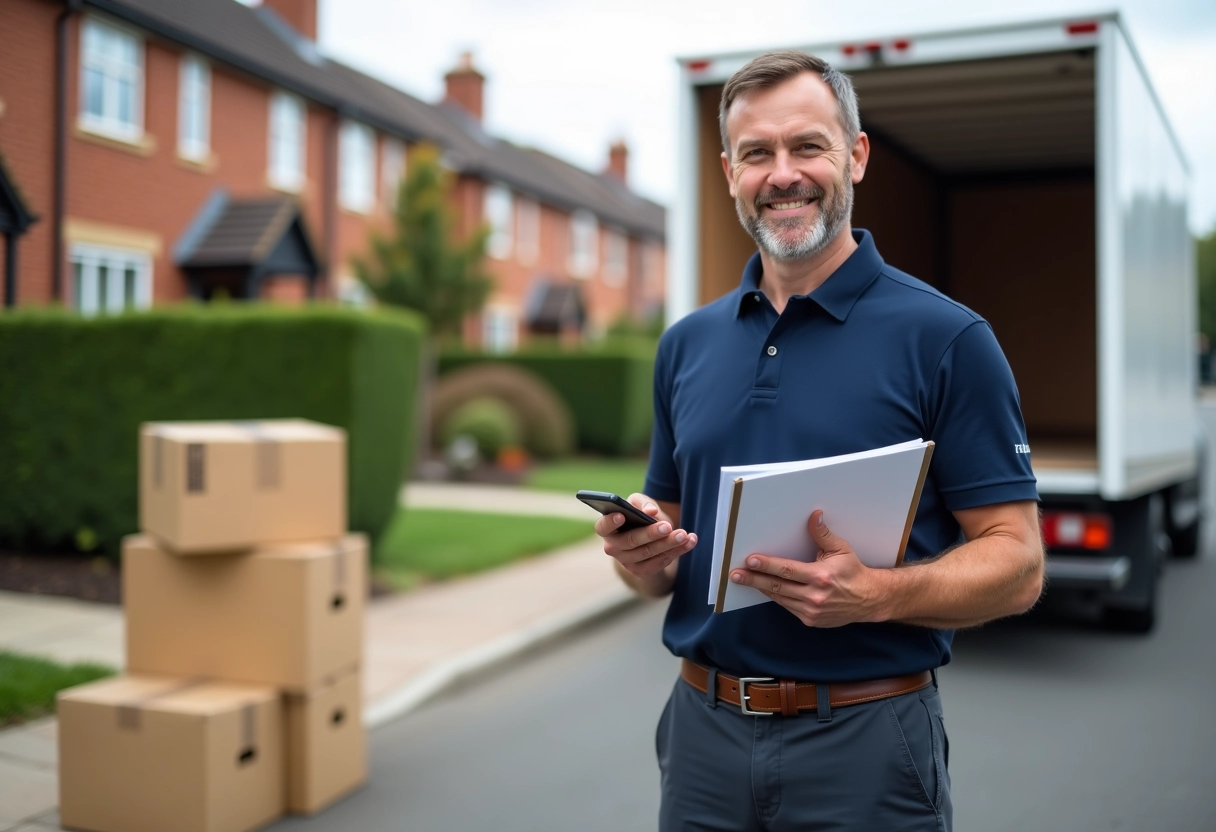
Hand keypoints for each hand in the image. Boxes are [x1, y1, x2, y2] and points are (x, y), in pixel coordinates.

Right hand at [596, 493, 697, 578]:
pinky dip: (676, 552)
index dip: (610, 522)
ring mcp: (626, 562)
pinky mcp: (641, 571)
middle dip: (650, 534)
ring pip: (648, 553)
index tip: (621, 515)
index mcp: (608, 528)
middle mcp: (613, 547)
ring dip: (668, 544)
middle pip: (630, 541)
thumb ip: (643, 503)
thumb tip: (650, 511)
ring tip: (684, 534)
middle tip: (667, 526)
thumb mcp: (640, 504)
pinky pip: (659, 562)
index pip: (603, 527)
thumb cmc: (640, 516)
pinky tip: (689, 542)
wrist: (650, 537)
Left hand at [728, 510, 887, 626]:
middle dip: (753, 579)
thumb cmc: (853, 571)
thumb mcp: (841, 549)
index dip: (767, 565)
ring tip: (743, 580)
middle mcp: (814, 596)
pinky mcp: (810, 620)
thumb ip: (823, 534)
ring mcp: (811, 611)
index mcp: (821, 576)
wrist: (869, 600)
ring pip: (779, 598)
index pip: (787, 570)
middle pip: (777, 587)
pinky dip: (776, 597)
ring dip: (760, 589)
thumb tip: (814, 515)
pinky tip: (764, 589)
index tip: (750, 560)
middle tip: (734, 575)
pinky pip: (787, 606)